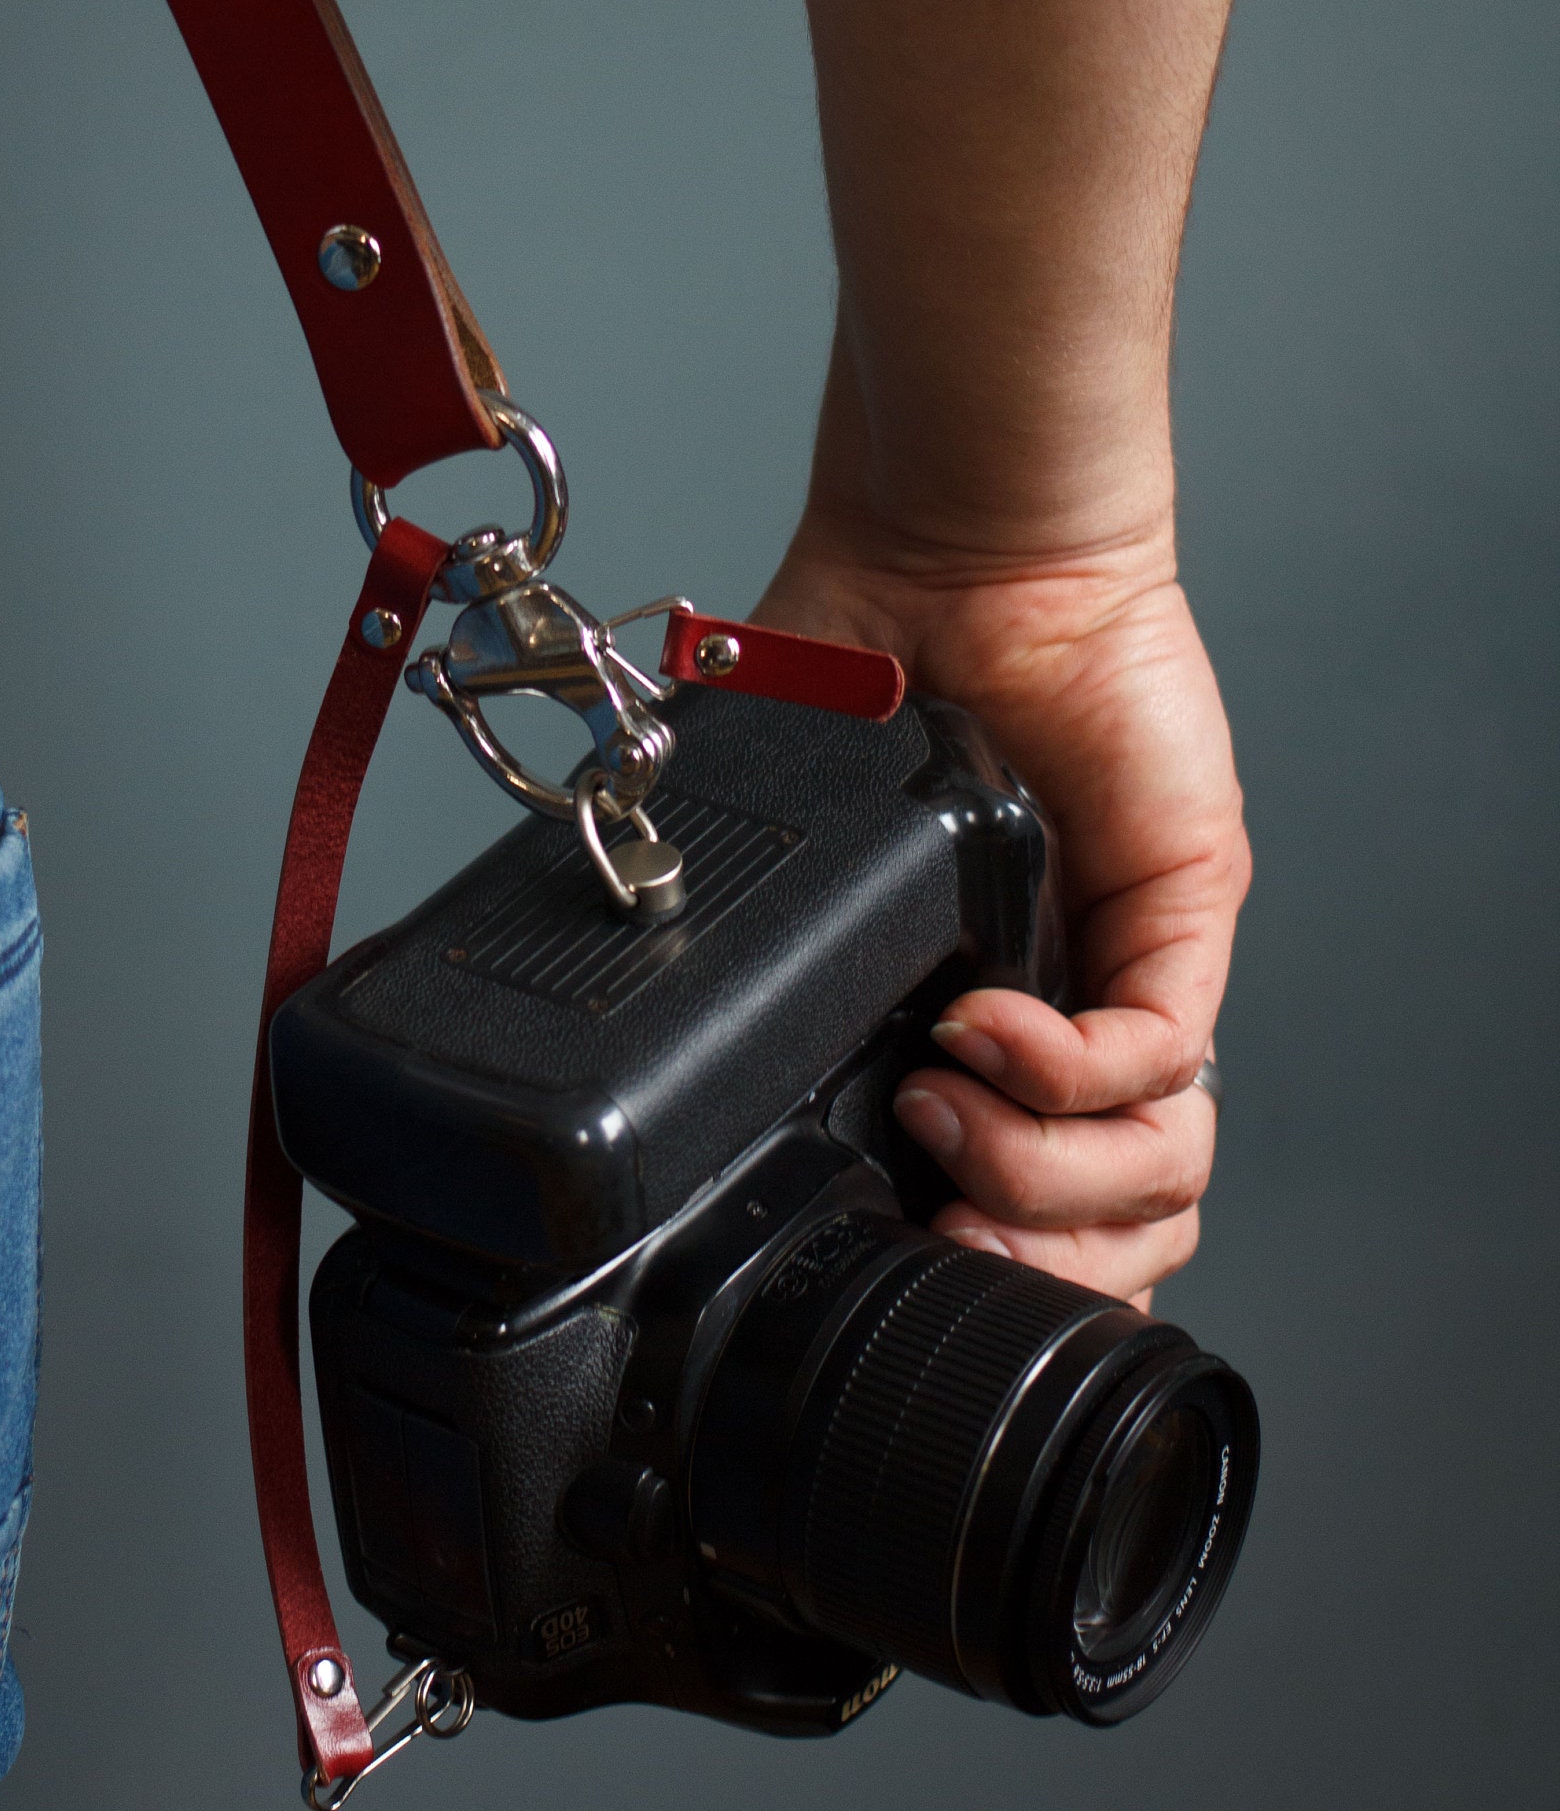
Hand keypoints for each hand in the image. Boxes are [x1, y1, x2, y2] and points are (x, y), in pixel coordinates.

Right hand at [754, 526, 1245, 1308]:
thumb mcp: (780, 842)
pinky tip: (983, 1031)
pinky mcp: (1183, 908)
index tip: (893, 1254)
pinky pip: (1158, 1055)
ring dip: (1042, 1177)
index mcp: (981, 1017)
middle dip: (1030, 1263)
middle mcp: (1075, 1008)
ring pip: (1161, 1169)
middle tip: (941, 1228)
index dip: (989, 1267)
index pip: (1038, 1208)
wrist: (951, 542)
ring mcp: (1139, 966)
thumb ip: (733, 925)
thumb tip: (626, 1017)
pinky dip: (1062, 1073)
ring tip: (950, 1118)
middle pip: (1123, 1229)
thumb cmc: (872, 659)